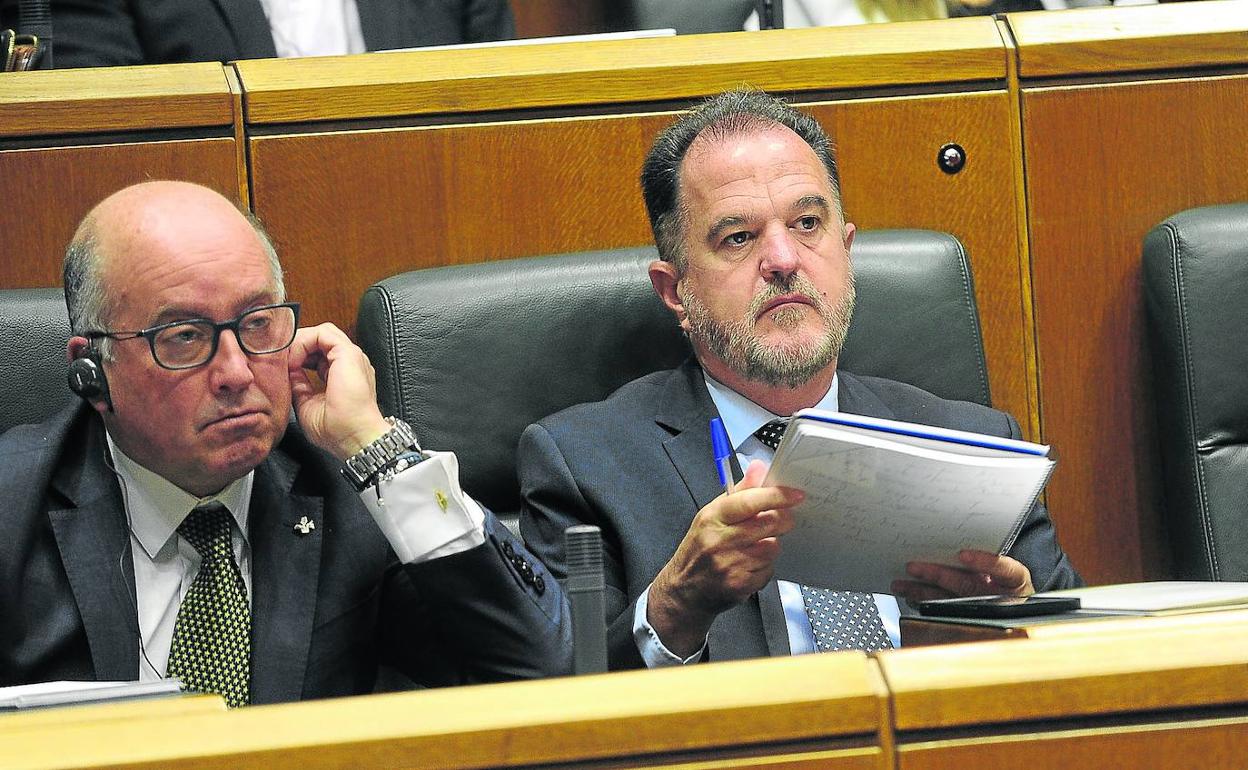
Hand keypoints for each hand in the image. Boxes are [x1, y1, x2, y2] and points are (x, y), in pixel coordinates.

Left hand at [286, 323, 389, 460]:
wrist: (355, 437)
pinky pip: (323, 333)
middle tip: (282, 362)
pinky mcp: (348, 353)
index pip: (318, 352)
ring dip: (300, 343)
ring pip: (321, 332)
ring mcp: (351, 356)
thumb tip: (289, 372)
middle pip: (319, 339)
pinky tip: (295, 361)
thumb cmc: (338, 430)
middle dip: (297, 346)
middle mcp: (350, 363)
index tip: (284, 370)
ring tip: (289, 362)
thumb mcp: (308, 405)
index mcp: (344, 374)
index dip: (298, 356)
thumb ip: (300, 385)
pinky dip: (304, 342)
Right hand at [647, 460, 802, 656]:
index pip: (751, 501)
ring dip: (771, 545)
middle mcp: (719, 540)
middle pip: (768, 523)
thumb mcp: (711, 516)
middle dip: (783, 519)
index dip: (778, 496)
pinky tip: (750, 565)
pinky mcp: (740, 585)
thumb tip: (759, 467)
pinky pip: (768, 570)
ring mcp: (730, 565)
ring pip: (772, 547)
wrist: (683, 590)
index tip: (796, 495)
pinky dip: (765, 566)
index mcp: (712, 517)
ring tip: (757, 546)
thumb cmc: (699, 549)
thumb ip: (740, 492)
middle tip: (784, 519)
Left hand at [891, 549, 1034, 604]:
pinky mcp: (968, 617)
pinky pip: (943, 612)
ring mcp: (984, 610)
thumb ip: (986, 555)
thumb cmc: (1005, 575)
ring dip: (922, 592)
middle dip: (939, 576)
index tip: (962, 554)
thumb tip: (952, 538)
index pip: (1004, 569)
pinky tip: (908, 595)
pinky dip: (923, 602)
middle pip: (969, 587)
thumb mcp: (1005, 564)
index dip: (983, 561)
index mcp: (1016, 579)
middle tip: (914, 567)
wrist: (1013, 600)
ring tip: (901, 584)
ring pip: (951, 602)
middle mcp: (1002, 597)